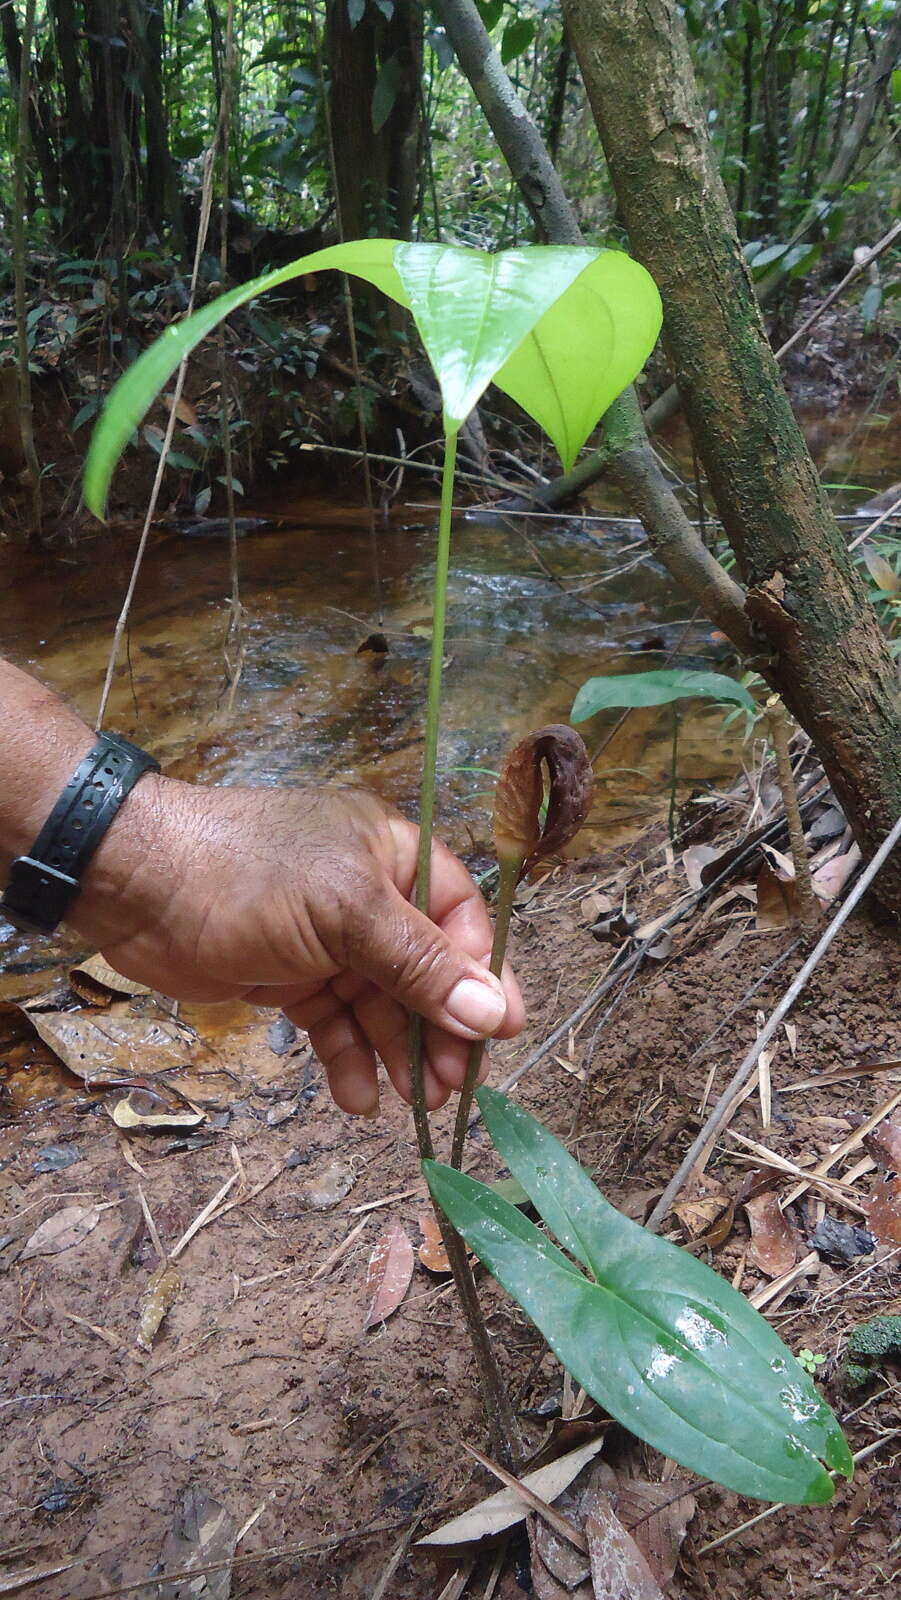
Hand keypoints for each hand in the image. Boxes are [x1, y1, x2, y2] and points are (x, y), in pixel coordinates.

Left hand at [74, 776, 524, 1115]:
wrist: (136, 886)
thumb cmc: (247, 877)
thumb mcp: (346, 913)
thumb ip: (420, 965)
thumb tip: (493, 1013)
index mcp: (392, 855)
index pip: (459, 918)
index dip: (479, 976)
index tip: (498, 1034)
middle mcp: (367, 896)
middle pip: (425, 971)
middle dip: (439, 1029)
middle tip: (451, 1087)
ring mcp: (327, 940)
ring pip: (381, 1004)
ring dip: (397, 1052)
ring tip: (413, 1104)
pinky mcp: (290, 976)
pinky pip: (335, 1022)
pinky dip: (347, 1058)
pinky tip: (358, 1098)